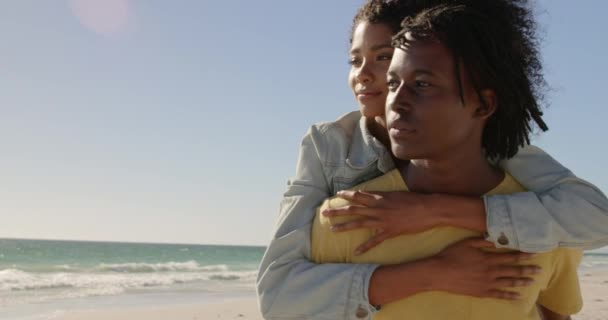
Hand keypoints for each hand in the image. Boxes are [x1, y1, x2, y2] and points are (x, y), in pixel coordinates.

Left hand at [322, 190, 438, 254]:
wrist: (429, 209)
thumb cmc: (415, 200)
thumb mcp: (397, 193)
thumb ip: (383, 195)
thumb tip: (373, 194)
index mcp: (380, 197)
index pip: (359, 195)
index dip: (347, 195)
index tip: (336, 195)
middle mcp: (378, 208)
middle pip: (354, 209)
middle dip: (338, 211)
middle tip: (324, 213)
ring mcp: (383, 220)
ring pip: (359, 224)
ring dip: (344, 227)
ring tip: (332, 230)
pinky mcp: (390, 232)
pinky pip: (375, 241)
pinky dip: (365, 247)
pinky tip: (356, 252)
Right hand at [431, 238, 540, 299]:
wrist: (439, 273)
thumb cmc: (451, 255)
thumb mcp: (466, 243)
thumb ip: (482, 241)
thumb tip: (496, 239)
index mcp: (487, 258)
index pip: (509, 256)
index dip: (522, 255)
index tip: (534, 254)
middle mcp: (490, 271)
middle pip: (512, 270)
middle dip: (527, 269)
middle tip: (540, 269)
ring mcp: (487, 283)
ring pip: (508, 283)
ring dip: (522, 282)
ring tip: (533, 281)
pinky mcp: (481, 292)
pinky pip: (499, 295)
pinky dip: (510, 296)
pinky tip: (518, 296)